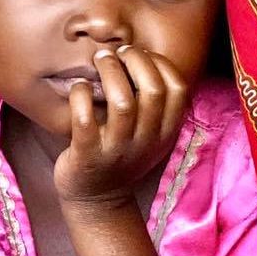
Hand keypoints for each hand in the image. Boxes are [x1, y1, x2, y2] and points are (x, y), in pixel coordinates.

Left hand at [54, 45, 188, 204]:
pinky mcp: (87, 156)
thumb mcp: (149, 135)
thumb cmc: (121, 155)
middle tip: (116, 53)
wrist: (96, 201)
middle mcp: (146, 141)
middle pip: (153, 90)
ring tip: (98, 60)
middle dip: (134, 60)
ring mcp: (117, 150)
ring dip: (109, 71)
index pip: (178, 89)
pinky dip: (80, 95)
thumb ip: (155, 105)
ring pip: (122, 102)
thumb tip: (145, 55)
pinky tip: (78, 88)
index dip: (161, 63)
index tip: (141, 54)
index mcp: (165, 133)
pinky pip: (84, 120)